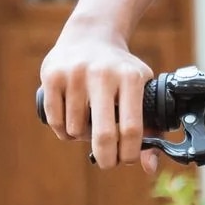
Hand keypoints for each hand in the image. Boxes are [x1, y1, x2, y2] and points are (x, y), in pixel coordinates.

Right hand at [39, 28, 158, 172]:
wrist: (90, 36)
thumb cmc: (120, 72)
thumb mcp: (141, 91)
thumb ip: (151, 130)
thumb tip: (149, 168)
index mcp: (130, 76)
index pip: (131, 128)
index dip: (130, 153)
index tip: (127, 159)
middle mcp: (102, 73)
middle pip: (104, 134)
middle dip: (107, 158)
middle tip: (108, 162)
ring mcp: (75, 73)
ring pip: (76, 130)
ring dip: (82, 138)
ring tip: (89, 124)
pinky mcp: (52, 76)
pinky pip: (56, 121)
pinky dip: (64, 131)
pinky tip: (71, 120)